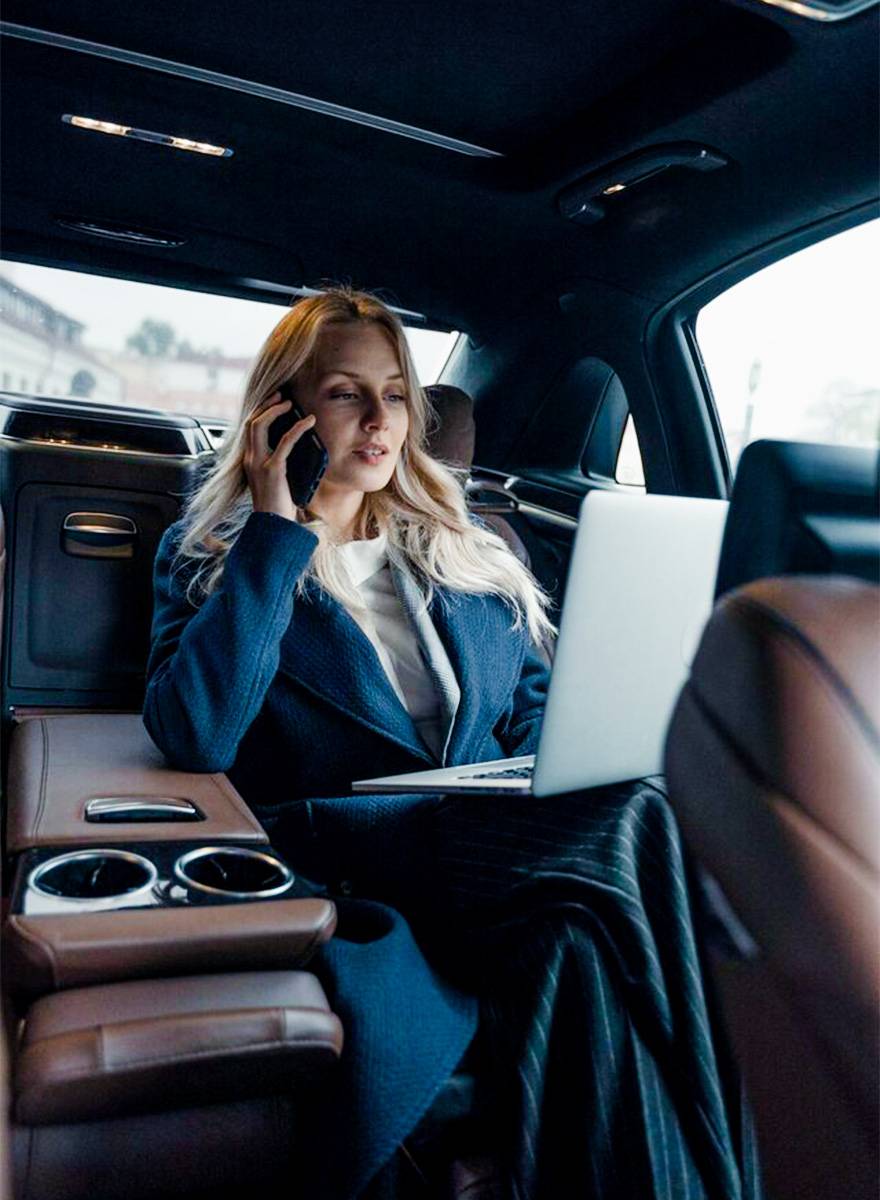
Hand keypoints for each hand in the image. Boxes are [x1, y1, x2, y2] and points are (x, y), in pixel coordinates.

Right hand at [243, 394, 317, 522]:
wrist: (273, 527)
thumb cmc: (278, 507)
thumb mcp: (277, 480)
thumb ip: (280, 462)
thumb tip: (297, 446)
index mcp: (249, 461)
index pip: (250, 429)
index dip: (261, 412)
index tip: (275, 401)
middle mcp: (250, 460)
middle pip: (251, 422)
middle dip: (266, 404)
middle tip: (282, 395)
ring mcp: (259, 464)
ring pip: (260, 426)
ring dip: (275, 410)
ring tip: (290, 403)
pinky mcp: (273, 470)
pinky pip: (285, 441)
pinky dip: (297, 428)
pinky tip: (308, 421)